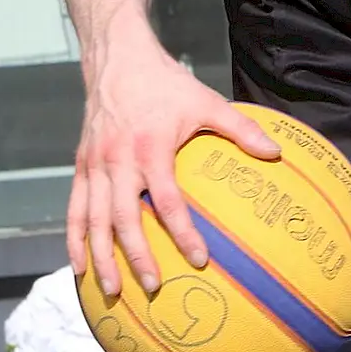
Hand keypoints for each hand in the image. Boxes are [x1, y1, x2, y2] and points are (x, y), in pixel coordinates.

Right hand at [67, 40, 279, 298]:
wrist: (118, 61)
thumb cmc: (167, 85)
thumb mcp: (207, 102)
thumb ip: (241, 129)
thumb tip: (277, 153)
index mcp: (151, 148)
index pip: (166, 200)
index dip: (182, 232)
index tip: (198, 259)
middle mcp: (118, 160)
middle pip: (123, 218)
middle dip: (136, 256)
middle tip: (152, 286)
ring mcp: (94, 165)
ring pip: (93, 220)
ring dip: (101, 257)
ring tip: (111, 290)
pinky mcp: (80, 166)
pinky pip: (74, 209)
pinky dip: (75, 240)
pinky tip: (80, 267)